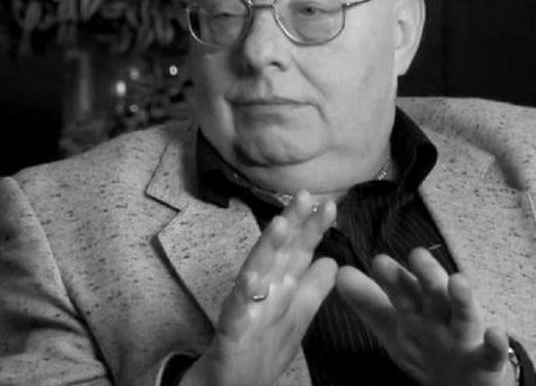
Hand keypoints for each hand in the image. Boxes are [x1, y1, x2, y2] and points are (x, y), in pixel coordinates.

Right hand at [181, 191, 337, 385]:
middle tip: (304, 196)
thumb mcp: (296, 317)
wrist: (234, 383)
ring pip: (256, 270)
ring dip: (267, 247)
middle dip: (291, 223)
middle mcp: (263, 288)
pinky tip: (251, 277)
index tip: (329, 205)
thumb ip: (312, 289)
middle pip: (278, 251)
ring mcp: (246, 304)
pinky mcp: (233, 326)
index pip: (298, 251)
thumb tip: (331, 260)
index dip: (312, 228)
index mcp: (280, 286)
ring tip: (280, 224)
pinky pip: (238, 308)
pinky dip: (243, 292)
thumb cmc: (263, 346)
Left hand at [336, 247, 513, 385]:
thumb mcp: (393, 325)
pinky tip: (495, 332)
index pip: (403, 288)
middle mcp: (440, 316)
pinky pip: (491, 353)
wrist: (461, 382)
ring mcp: (463, 336)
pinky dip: (495, 344)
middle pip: (432, 293)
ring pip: (463, 315)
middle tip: (416, 254)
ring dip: (461, 298)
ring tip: (458, 280)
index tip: (379, 260)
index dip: (392, 276)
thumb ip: (367, 300)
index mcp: (416, 307)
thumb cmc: (425, 344)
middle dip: (426, 274)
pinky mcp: (485, 360)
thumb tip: (338, 272)